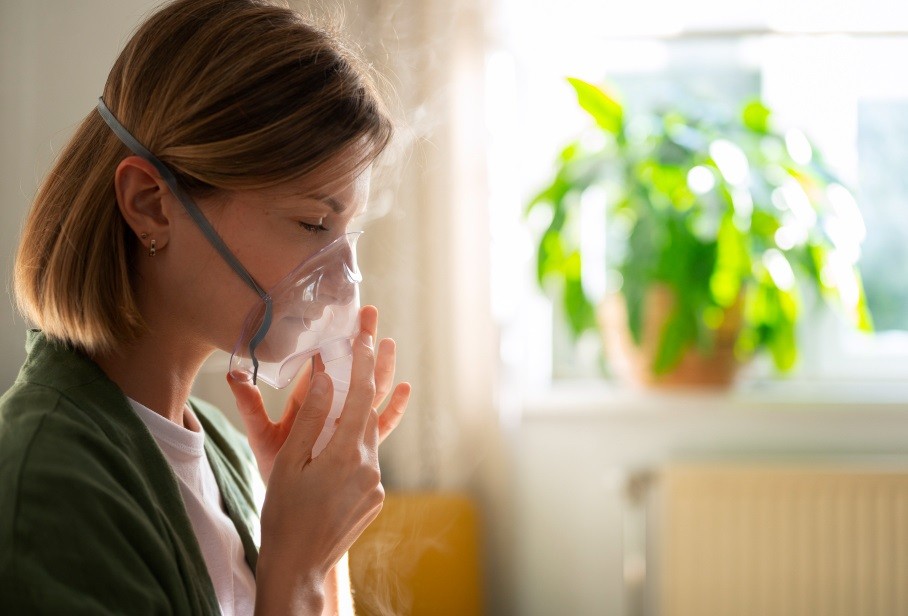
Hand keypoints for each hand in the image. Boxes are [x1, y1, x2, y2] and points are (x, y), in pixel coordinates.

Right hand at [250, 306, 408, 613]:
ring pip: (373, 434)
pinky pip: (370, 458)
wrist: (298, 565)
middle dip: (375, 372)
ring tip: (391, 372)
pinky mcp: (376, 497)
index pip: (359, 395)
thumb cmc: (283, 513)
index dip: (363, 361)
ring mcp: (376, 484)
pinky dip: (362, 440)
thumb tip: (327, 378)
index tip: (366, 334)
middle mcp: (369, 466)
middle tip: (381, 338)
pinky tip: (358, 430)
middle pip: (373, 409)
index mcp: (345, 453)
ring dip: (372, 406)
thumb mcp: (288, 462)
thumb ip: (311, 419)